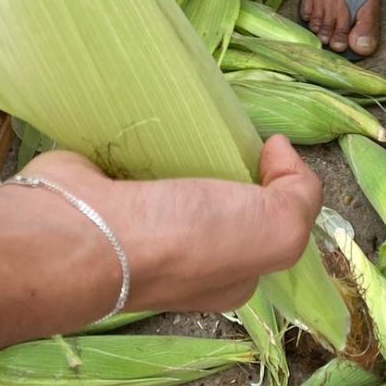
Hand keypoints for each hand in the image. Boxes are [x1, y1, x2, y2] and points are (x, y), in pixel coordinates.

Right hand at [7, 136, 322, 317]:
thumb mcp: (275, 230)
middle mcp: (188, 254)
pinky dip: (143, 134)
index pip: (267, 222)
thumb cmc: (185, 237)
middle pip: (221, 192)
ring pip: (178, 172)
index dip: (278, 180)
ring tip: (188, 113)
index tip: (268, 146)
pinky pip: (136, 154)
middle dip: (227, 155)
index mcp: (231, 272)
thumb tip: (279, 150)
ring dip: (184, 141)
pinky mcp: (107, 190)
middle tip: (224, 127)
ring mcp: (141, 224)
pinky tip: (148, 116)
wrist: (86, 232)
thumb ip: (300, 194)